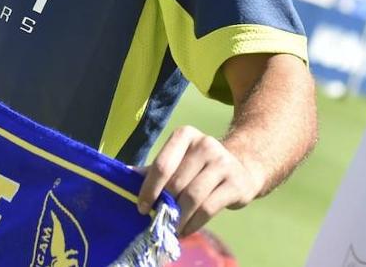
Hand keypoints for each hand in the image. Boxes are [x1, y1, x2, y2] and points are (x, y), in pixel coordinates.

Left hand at [136, 125, 262, 236]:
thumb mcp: (177, 161)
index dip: (149, 189)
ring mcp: (223, 163)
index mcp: (185, 135)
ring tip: (171, 229)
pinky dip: (194, 224)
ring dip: (179, 218)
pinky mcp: (236, 183)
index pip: (162, 165)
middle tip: (157, 222)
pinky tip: (186, 230)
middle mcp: (205, 144)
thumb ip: (153, 169)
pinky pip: (209, 209)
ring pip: (192, 198)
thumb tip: (123, 174)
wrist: (242, 167)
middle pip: (176, 184)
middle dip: (164, 206)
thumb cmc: (198, 166)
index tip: (141, 207)